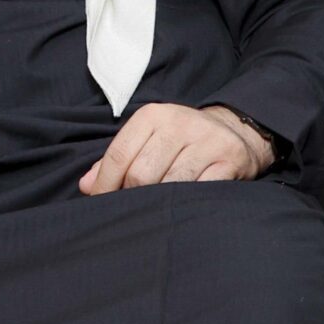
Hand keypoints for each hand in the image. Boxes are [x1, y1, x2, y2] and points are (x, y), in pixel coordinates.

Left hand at [80, 101, 272, 192]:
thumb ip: (116, 160)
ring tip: (156, 207)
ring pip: (170, 184)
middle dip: (132, 195)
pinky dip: (187, 202)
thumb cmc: (180, 140)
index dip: (105, 184)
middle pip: (141, 174)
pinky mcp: (230, 160)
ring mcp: (207, 141)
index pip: (118, 155)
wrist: (236, 131)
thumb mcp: (147, 139)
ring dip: (159, 202)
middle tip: (133, 206)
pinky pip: (201, 189)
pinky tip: (182, 205)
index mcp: (151, 116)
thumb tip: (87, 186)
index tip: (101, 202)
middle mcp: (179, 124)